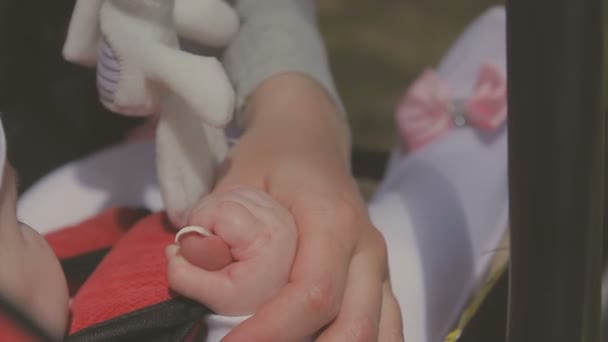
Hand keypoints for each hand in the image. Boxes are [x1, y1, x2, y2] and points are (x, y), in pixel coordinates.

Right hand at [166, 187, 297, 315]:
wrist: (278, 298)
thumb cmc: (249, 297)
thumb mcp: (216, 297)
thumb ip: (187, 277)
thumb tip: (172, 249)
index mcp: (267, 236)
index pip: (221, 210)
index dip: (200, 226)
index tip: (204, 250)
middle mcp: (277, 216)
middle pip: (224, 197)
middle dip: (206, 220)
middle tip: (211, 248)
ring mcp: (277, 207)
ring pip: (229, 193)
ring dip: (215, 214)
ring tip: (221, 241)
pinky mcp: (273, 203)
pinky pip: (238, 194)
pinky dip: (226, 210)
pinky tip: (229, 232)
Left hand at [206, 74, 403, 340]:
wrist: (309, 137)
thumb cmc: (272, 157)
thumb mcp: (235, 179)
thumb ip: (215, 225)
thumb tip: (191, 266)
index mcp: (333, 219)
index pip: (312, 293)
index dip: (270, 331)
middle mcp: (367, 247)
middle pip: (353, 328)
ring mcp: (380, 266)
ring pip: (380, 335)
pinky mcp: (380, 280)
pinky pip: (388, 328)